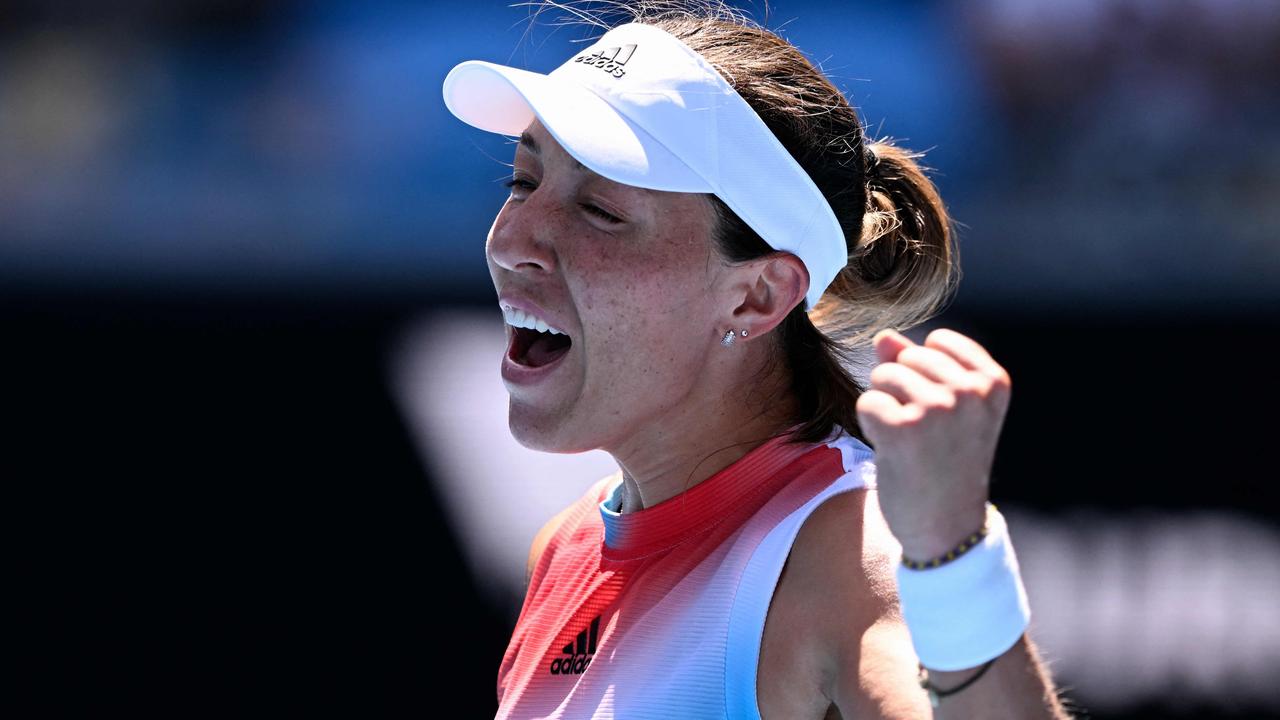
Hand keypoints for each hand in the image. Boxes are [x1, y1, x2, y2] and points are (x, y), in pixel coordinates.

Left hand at [855, 328, 1012, 559]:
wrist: (946, 528)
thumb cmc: (946, 463)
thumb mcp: (947, 408)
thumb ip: (917, 365)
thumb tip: (882, 335)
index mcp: (993, 381)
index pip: (938, 341)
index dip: (926, 375)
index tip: (944, 414)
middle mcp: (969, 391)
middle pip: (906, 358)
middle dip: (902, 391)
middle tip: (925, 435)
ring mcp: (937, 408)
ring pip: (883, 376)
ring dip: (886, 408)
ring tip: (911, 442)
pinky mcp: (903, 428)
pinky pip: (867, 402)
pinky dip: (872, 426)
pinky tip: (894, 451)